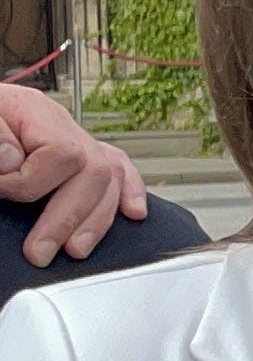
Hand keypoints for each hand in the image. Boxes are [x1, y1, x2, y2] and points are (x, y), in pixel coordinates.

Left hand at [0, 84, 149, 267]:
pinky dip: (130, 192)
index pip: (61, 154)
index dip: (31, 182)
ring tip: (74, 250)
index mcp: (34, 110)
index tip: (2, 193)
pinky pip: (119, 168)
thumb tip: (13, 162)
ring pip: (110, 178)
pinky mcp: (80, 153)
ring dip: (95, 220)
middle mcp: (61, 123)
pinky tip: (132, 214)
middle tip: (39, 251)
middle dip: (69, 218)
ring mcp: (75, 138)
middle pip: (94, 171)